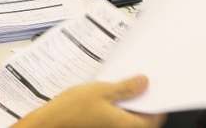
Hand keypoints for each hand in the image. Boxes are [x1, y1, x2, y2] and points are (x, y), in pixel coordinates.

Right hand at [23, 76, 164, 127]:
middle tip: (137, 82)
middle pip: (142, 120)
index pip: (155, 117)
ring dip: (128, 106)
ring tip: (119, 88)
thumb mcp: (102, 91)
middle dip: (141, 102)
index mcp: (127, 125)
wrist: (48, 125)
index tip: (154, 87)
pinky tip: (107, 98)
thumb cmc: (71, 111)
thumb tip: (144, 83)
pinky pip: (116, 121)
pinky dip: (116, 111)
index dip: (157, 101)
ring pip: (128, 120)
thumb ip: (126, 88)